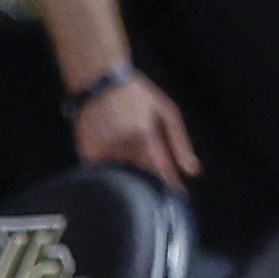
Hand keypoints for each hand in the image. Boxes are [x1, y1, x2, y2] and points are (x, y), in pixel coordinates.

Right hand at [71, 72, 199, 187]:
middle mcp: (120, 143)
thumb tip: (193, 171)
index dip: (170, 186)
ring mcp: (100, 147)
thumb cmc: (138, 95)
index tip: (178, 198)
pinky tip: (119, 166)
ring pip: (120, 176)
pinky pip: (102, 170)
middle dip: (150, 184)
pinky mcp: (85, 150)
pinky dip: (112, 172)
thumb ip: (180, 143)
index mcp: (143, 134)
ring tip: (138, 177)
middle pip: (139, 176)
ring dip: (131, 180)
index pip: (159, 170)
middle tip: (158, 190)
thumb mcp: (167, 113)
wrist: (98, 80)